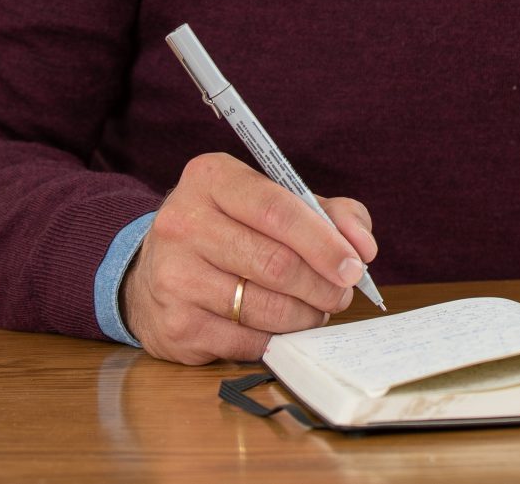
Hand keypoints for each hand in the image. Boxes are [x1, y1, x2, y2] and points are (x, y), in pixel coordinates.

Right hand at [120, 151, 377, 363]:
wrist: (157, 271)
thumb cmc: (232, 230)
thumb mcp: (274, 203)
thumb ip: (329, 213)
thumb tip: (363, 247)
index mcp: (211, 179)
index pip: (278, 211)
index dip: (324, 243)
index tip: (354, 266)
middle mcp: (184, 222)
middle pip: (275, 263)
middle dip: (322, 285)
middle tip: (340, 294)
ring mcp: (174, 276)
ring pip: (264, 307)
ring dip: (305, 316)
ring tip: (315, 311)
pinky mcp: (175, 325)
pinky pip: (246, 341)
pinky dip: (275, 338)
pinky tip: (280, 328)